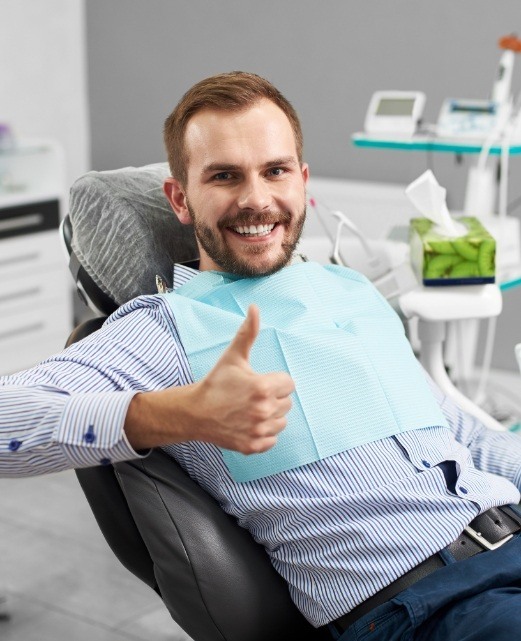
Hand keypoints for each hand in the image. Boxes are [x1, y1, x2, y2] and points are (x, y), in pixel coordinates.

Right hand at [124, 305, 294, 453]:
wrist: (194, 413)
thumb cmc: (215, 383)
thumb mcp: (233, 356)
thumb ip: (248, 332)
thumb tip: (255, 308)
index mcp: (263, 387)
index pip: (289, 383)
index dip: (275, 381)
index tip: (258, 382)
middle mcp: (264, 410)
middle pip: (287, 402)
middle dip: (273, 398)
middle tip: (251, 396)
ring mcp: (259, 430)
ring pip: (281, 421)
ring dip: (270, 416)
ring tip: (250, 409)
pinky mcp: (254, 446)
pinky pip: (273, 439)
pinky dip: (263, 433)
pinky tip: (248, 424)